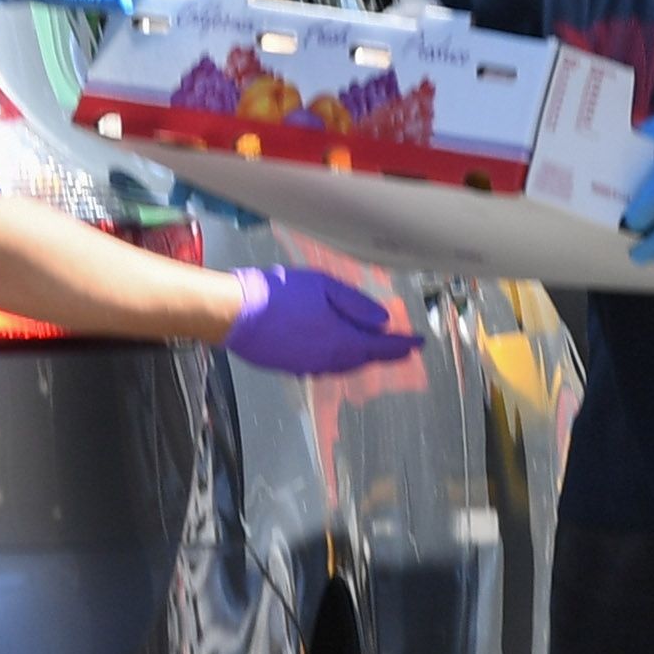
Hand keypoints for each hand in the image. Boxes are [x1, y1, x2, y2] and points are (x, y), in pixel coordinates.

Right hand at [223, 265, 418, 375]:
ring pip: (345, 365)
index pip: (382, 346)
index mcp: (342, 339)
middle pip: (364, 359)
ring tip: (371, 350)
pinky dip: (339, 360)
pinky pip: (325, 366)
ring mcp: (309, 366)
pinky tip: (336, 352)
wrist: (234, 313)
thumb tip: (382, 321)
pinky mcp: (292, 367)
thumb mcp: (323, 286)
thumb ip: (356, 304)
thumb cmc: (276, 294)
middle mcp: (329, 359)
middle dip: (384, 353)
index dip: (403, 345)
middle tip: (400, 349)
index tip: (419, 344)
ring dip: (362, 358)